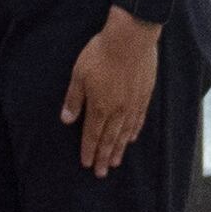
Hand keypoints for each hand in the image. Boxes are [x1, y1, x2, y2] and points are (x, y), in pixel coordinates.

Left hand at [60, 13, 162, 175]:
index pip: (92, 135)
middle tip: (101, 173)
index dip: (88, 150)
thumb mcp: (79, 74)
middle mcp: (117, 111)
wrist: (131, 38)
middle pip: (109, 139)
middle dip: (103, 157)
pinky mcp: (144, 95)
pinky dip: (134, 132)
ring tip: (115, 162)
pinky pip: (139, 120)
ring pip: (124, 133)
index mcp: (99, 106)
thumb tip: (66, 119)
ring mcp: (133, 104)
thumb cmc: (101, 53)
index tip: (86, 164)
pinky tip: (131, 139)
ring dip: (119, 149)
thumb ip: (74, 99)